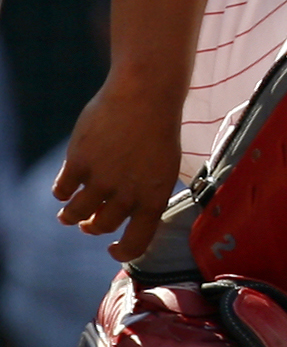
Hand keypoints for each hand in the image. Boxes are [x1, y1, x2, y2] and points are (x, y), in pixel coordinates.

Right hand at [55, 79, 185, 259]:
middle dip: (93, 227)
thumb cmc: (158, 128)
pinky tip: (65, 187)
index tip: (113, 250)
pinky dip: (61, 192)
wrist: (146, 93)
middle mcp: (127, 193)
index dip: (123, 252)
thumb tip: (128, 218)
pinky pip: (61, 191)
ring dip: (71, 216)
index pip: (137, 242)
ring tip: (70, 213)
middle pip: (101, 227)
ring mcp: (101, 178)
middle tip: (89, 223)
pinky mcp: (78, 162)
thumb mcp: (165, 165)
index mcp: (154, 196)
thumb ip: (146, 192)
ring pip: (75, 214)